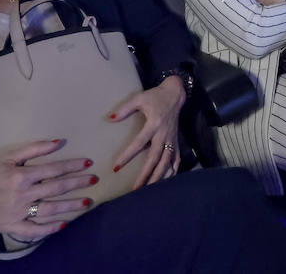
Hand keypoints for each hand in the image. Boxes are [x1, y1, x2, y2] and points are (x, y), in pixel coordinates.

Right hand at [0, 139, 96, 237]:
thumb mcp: (8, 158)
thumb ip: (33, 148)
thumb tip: (58, 141)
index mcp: (21, 175)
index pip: (53, 169)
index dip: (72, 166)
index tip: (88, 164)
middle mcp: (22, 194)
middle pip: (56, 188)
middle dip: (78, 184)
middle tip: (94, 180)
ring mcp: (19, 212)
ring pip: (50, 209)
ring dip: (71, 205)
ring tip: (87, 202)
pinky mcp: (14, 227)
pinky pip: (34, 231)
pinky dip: (48, 229)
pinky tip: (63, 224)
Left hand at [110, 75, 187, 189]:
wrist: (175, 94)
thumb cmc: (155, 97)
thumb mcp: (139, 98)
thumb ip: (125, 109)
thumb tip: (109, 119)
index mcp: (154, 124)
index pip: (139, 143)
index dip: (127, 156)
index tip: (116, 168)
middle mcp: (163, 134)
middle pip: (154, 158)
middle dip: (145, 174)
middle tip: (135, 189)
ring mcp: (171, 139)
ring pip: (166, 161)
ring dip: (159, 176)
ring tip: (150, 190)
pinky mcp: (176, 141)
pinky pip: (176, 158)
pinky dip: (173, 170)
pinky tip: (167, 180)